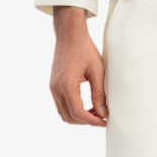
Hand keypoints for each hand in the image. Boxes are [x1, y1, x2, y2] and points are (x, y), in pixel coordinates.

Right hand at [49, 6, 108, 126]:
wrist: (70, 34)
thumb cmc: (84, 48)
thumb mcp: (97, 71)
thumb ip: (99, 93)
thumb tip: (103, 113)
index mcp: (67, 85)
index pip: (77, 112)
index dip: (91, 121)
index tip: (103, 122)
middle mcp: (56, 89)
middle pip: (69, 116)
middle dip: (85, 121)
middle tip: (101, 117)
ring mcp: (53, 87)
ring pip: (63, 113)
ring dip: (78, 116)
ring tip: (95, 111)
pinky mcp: (53, 85)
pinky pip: (61, 104)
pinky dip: (72, 108)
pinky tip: (86, 104)